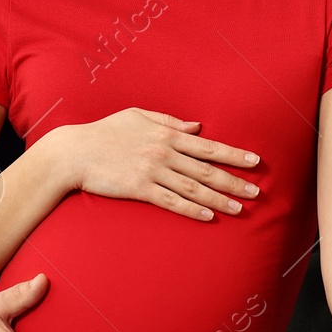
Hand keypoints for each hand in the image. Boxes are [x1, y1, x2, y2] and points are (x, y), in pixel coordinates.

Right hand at [44, 108, 261, 221]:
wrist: (75, 152)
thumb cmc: (106, 131)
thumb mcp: (138, 115)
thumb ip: (170, 120)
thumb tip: (198, 127)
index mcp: (167, 134)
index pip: (208, 146)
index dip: (233, 154)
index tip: (254, 161)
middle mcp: (164, 152)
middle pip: (207, 170)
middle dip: (234, 181)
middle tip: (256, 191)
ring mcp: (152, 171)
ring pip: (193, 188)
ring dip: (219, 199)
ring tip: (239, 208)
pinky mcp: (140, 189)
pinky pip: (171, 202)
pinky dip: (192, 209)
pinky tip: (208, 216)